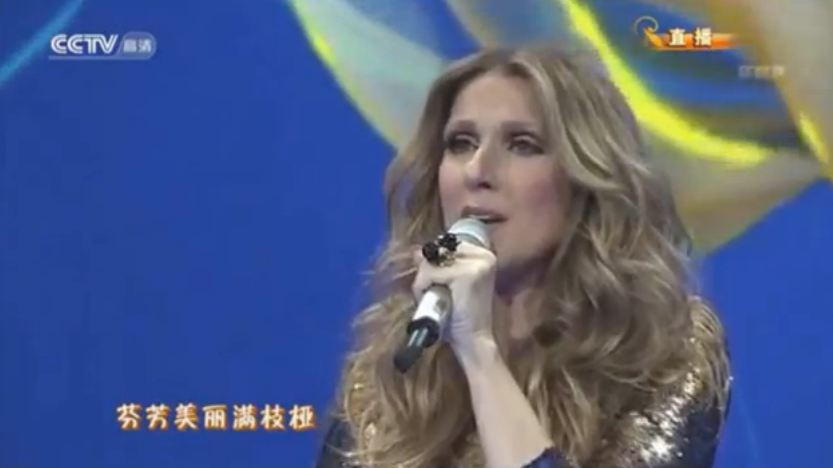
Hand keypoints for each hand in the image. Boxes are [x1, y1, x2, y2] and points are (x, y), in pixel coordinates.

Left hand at [411, 241, 497, 359]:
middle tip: (439, 296)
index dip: (435, 265)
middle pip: (437, 251)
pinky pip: (430, 274)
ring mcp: (478, 263)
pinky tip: (437, 304)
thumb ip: (435, 266)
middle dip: (428, 274)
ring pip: (430, 263)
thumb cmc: (459, 315)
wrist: (473, 340)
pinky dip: (423, 289)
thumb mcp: (447, 285)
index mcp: (484, 255)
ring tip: (438, 301)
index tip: (443, 286)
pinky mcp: (467, 275)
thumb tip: (417, 252)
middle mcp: (484, 255)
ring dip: (424, 284)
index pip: (446, 245)